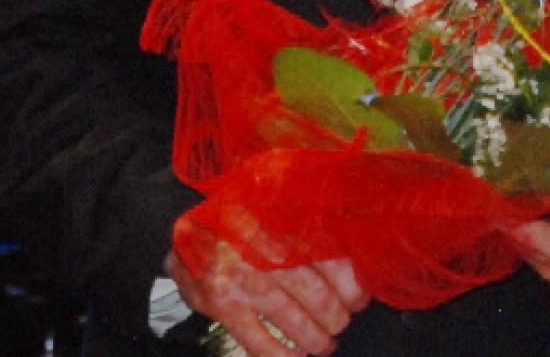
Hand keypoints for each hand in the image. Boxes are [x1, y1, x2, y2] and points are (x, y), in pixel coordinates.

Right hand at [165, 236, 369, 356]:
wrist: (189, 232)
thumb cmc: (239, 219)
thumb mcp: (274, 208)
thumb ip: (309, 227)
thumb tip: (349, 258)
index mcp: (280, 217)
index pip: (326, 254)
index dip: (349, 281)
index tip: (360, 296)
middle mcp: (262, 246)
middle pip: (313, 289)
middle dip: (335, 314)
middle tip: (342, 322)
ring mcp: (241, 277)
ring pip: (290, 316)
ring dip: (314, 337)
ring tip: (325, 344)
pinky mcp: (222, 303)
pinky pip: (257, 339)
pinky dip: (280, 354)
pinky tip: (295, 356)